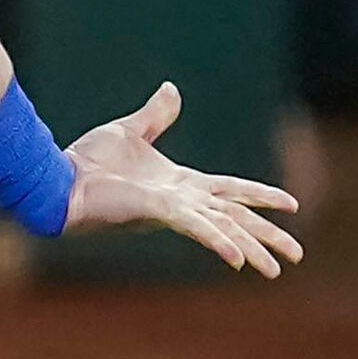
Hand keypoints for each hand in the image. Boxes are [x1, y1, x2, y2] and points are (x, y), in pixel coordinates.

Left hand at [63, 82, 304, 279]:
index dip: (261, 197)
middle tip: (298, 255)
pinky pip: (196, 227)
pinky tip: (239, 259)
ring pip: (224, 229)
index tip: (292, 206)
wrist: (59, 178)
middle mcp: (183, 201)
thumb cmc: (89, 161)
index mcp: (182, 184)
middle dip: (268, 235)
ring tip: (279, 268)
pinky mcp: (159, 212)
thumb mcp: (130, 130)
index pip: (232, 192)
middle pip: (237, 218)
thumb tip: (172, 90)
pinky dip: (219, 241)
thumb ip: (155, 115)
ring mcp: (173, 210)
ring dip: (253, 247)